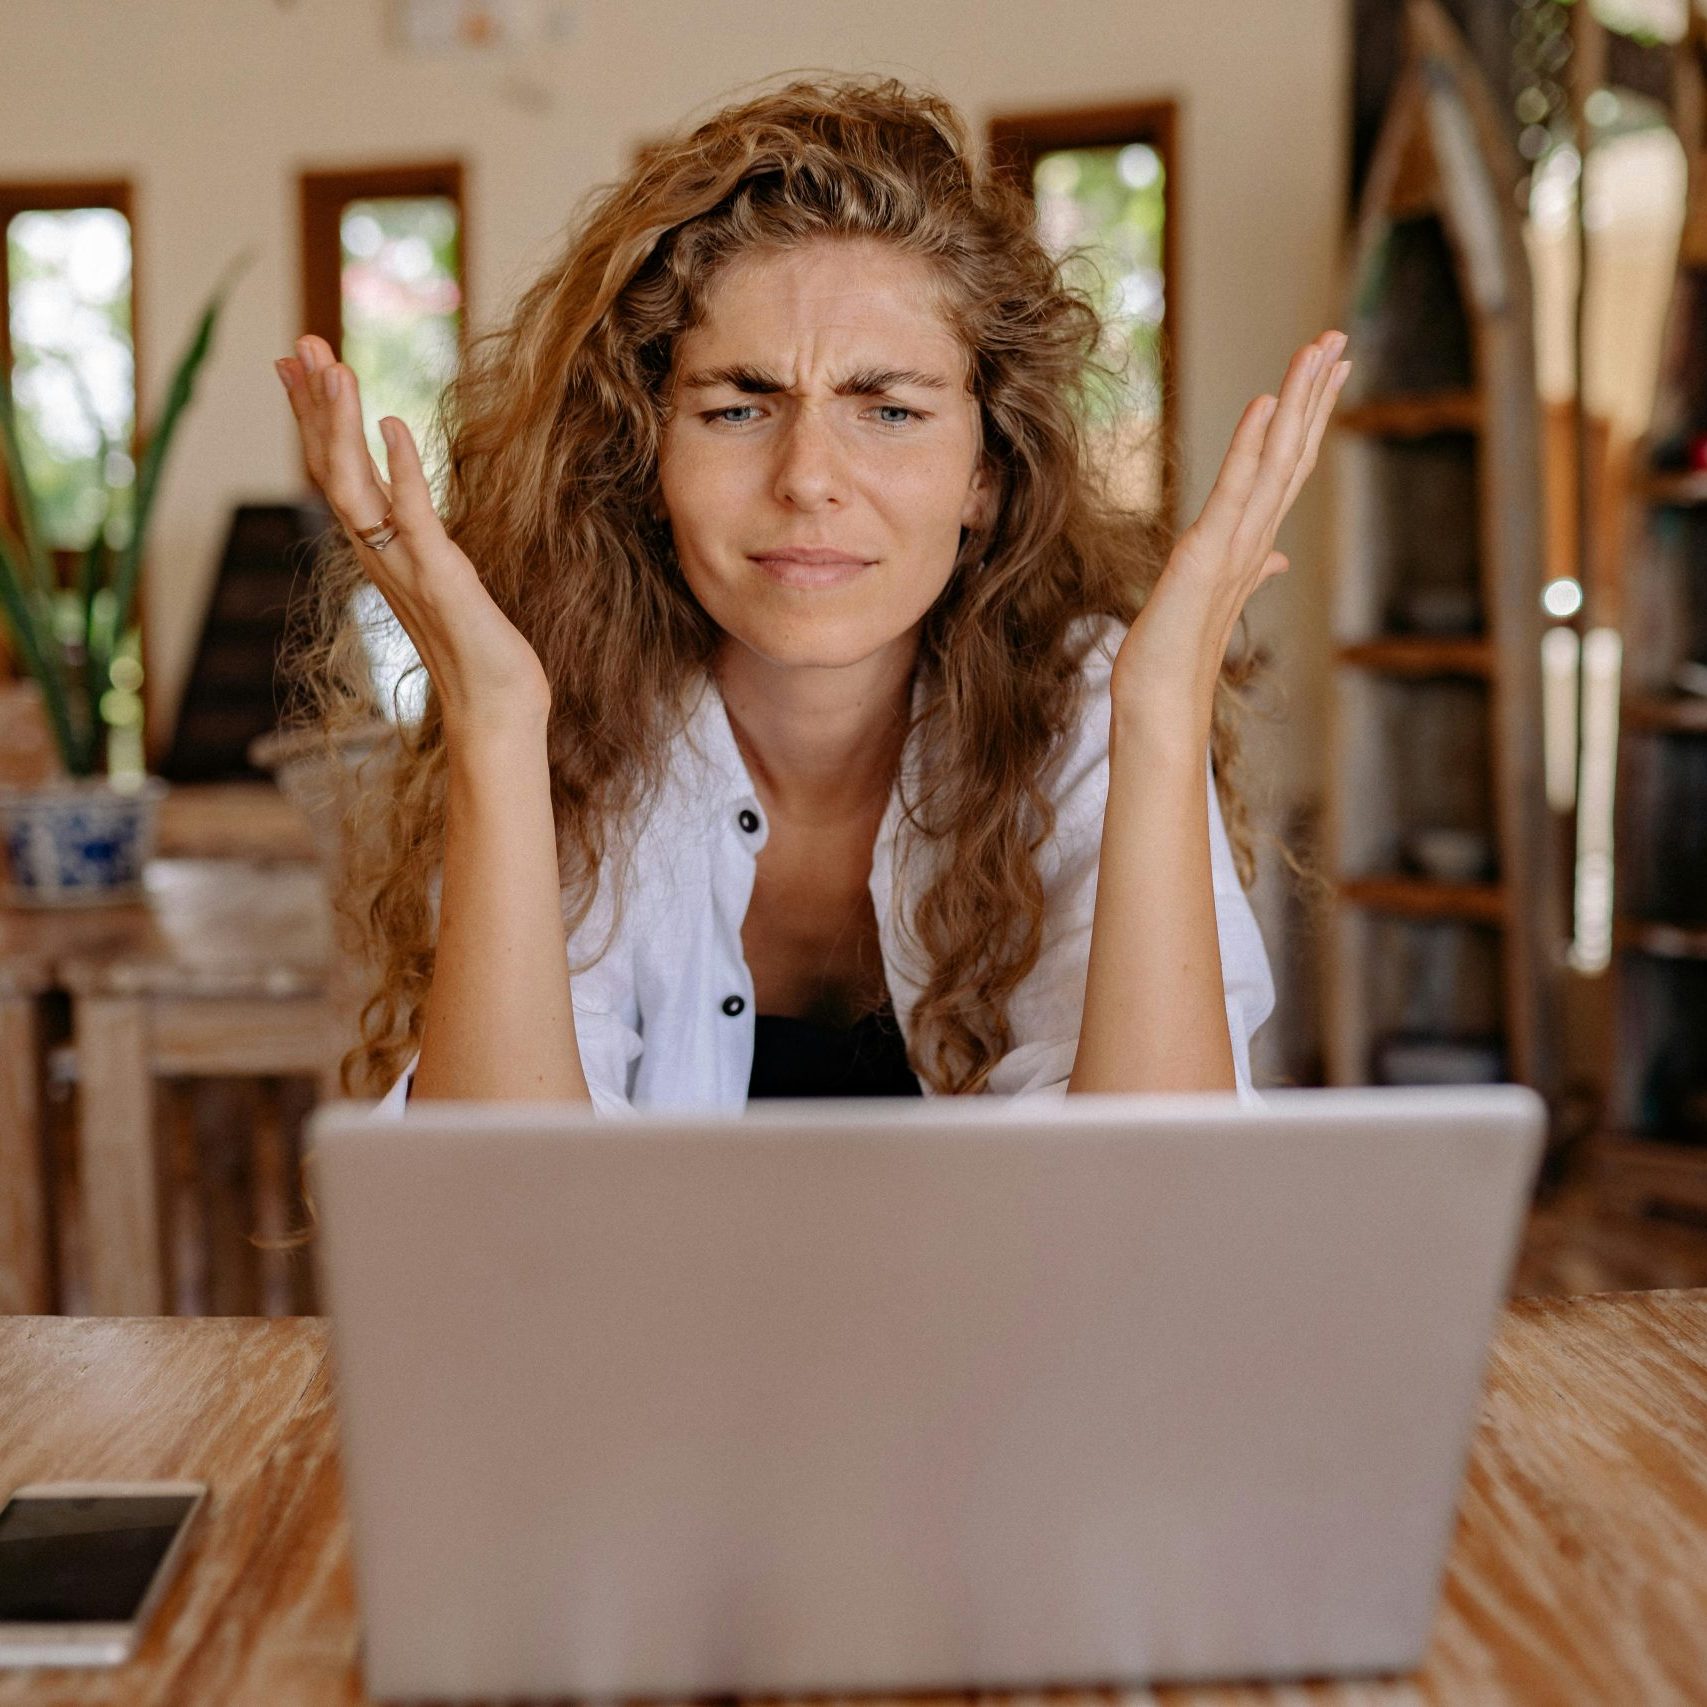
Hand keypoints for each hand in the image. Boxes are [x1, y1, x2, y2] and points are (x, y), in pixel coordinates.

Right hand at [276, 335, 551, 739]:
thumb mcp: (442, 581)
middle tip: (298, 342)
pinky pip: (412, 514)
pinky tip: (392, 423)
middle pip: (330, 467)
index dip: (314, 417)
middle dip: (314, 403)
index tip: (296, 365)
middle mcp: (380, 555)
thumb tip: (408, 506)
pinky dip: (402, 467)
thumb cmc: (477, 653)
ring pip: (354, 485)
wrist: (494, 710)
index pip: (336, 472)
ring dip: (340, 423)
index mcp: (380, 552)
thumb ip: (420, 542)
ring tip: (332, 366)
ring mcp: (405, 566)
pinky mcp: (441, 577)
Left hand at [1109, 329, 1349, 737]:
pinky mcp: (1208, 553)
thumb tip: (1276, 560)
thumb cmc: (1177, 653)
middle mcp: (1254, 538)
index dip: (1310, 416)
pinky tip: (1266, 404)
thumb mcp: (1211, 597)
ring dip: (1298, 402)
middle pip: (1294, 452)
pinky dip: (1251, 445)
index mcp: (1253, 541)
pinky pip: (1235, 489)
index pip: (1287, 467)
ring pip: (1277, 460)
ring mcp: (1236, 545)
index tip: (1328, 370)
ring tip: (1317, 350)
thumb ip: (1249, 569)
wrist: (1160, 700)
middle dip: (1315, 393)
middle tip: (1337, 338)